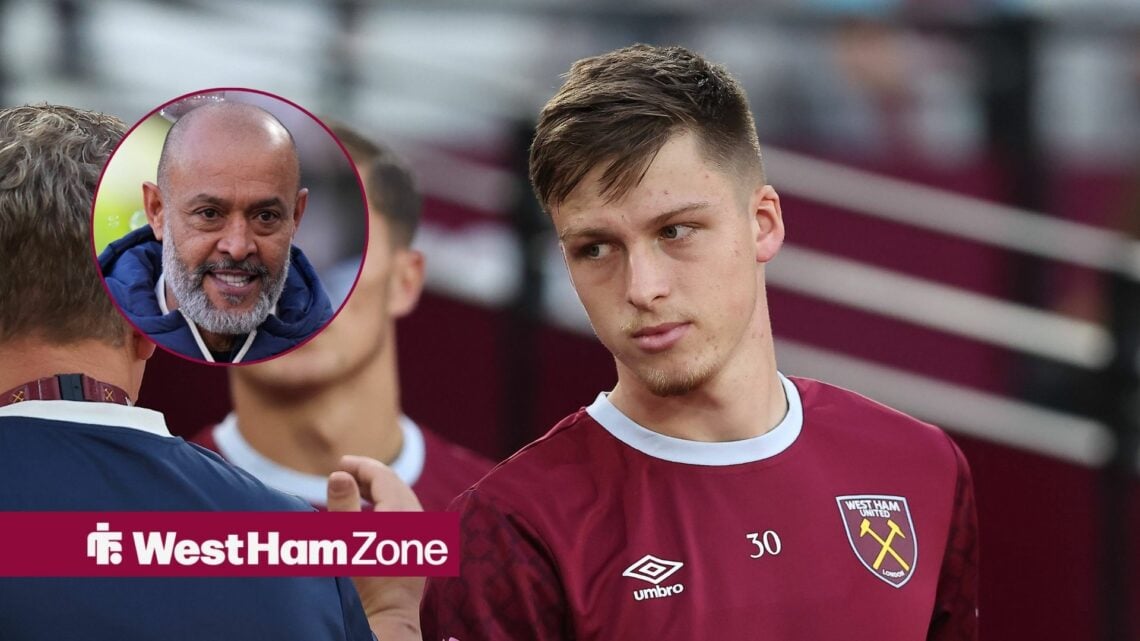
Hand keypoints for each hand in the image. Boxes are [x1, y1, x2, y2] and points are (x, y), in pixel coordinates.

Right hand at [328, 455, 424, 640]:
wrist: (388, 615)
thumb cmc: (364, 580)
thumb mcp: (347, 540)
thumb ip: (344, 504)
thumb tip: (340, 474)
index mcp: (402, 513)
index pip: (383, 476)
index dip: (361, 465)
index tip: (340, 462)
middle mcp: (418, 519)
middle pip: (395, 484)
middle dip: (370, 475)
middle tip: (345, 470)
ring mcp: (423, 533)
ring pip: (401, 499)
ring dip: (378, 490)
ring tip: (355, 487)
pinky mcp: (421, 547)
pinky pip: (405, 514)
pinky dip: (387, 505)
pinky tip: (371, 513)